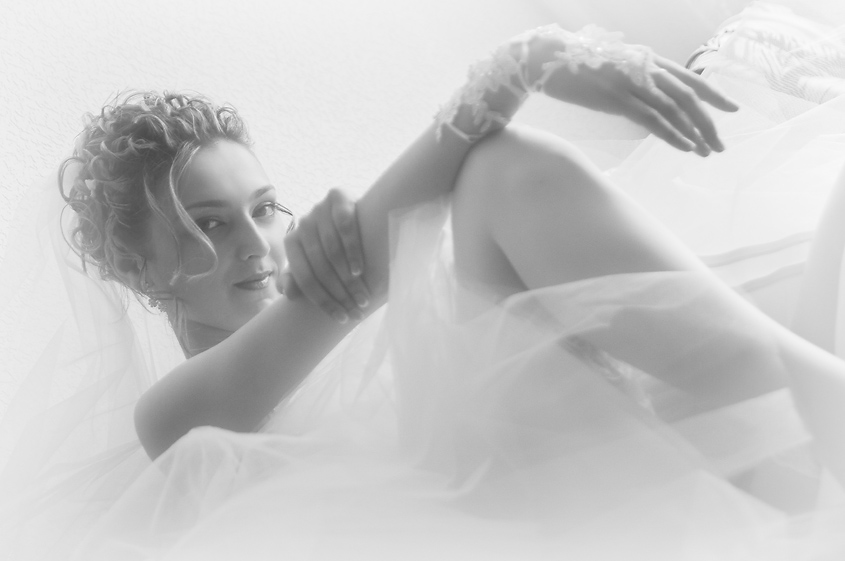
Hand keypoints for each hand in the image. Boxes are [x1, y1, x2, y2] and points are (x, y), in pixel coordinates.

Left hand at [281, 188, 368, 322]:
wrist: (350, 206)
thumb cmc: (331, 240)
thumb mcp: (312, 258)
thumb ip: (297, 277)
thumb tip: (289, 295)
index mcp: (291, 242)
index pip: (305, 278)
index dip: (323, 301)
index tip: (341, 318)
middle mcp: (302, 224)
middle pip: (320, 268)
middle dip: (340, 294)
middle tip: (357, 312)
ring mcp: (319, 210)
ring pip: (332, 252)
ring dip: (349, 279)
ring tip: (363, 298)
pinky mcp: (338, 198)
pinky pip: (345, 228)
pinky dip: (352, 251)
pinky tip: (360, 270)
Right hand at [527, 26, 738, 155]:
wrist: (546, 59)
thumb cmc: (577, 65)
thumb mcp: (614, 66)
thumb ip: (635, 78)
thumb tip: (648, 97)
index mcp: (647, 59)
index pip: (689, 77)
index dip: (713, 94)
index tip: (733, 109)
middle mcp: (645, 68)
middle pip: (688, 96)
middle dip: (709, 121)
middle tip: (721, 144)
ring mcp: (631, 82)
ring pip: (674, 109)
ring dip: (694, 132)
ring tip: (707, 151)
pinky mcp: (615, 98)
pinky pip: (652, 119)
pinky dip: (672, 134)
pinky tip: (685, 146)